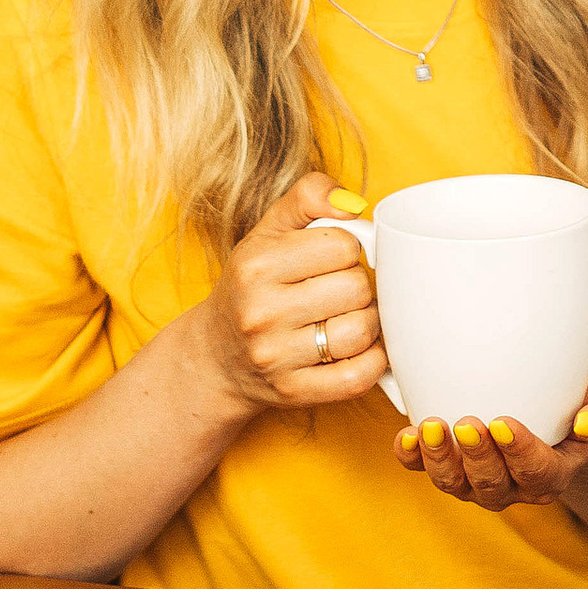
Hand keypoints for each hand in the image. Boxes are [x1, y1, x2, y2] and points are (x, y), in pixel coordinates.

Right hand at [196, 176, 389, 416]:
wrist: (215, 357)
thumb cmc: (251, 286)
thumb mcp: (268, 230)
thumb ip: (309, 196)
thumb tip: (354, 203)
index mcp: (257, 265)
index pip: (343, 244)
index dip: (348, 249)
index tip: (333, 260)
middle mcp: (261, 313)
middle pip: (357, 287)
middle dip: (359, 285)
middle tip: (340, 291)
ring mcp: (276, 358)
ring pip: (363, 330)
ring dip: (368, 322)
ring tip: (348, 317)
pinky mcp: (293, 392)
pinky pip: (359, 375)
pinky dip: (372, 361)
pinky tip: (358, 349)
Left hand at [393, 371, 587, 510]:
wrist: (559, 405)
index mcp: (554, 474)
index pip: (538, 473)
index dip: (520, 453)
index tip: (505, 422)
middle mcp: (513, 486)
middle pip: (492, 485)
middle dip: (477, 457)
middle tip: (468, 423)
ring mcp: (477, 480)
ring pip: (455, 484)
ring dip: (440, 459)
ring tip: (430, 427)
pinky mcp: (451, 463)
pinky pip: (423, 470)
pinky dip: (410, 458)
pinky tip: (404, 435)